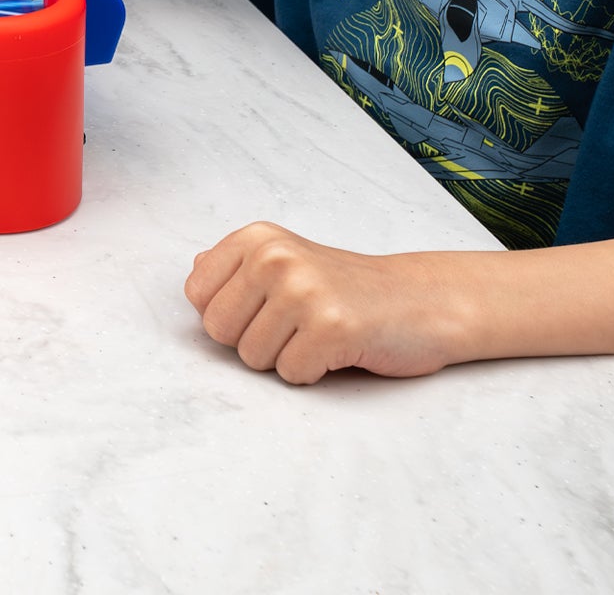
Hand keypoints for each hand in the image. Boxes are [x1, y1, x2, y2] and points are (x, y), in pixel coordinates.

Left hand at [184, 223, 466, 383]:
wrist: (419, 300)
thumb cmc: (347, 288)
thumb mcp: (288, 261)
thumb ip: (238, 267)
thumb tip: (194, 274)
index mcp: (257, 238)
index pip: (198, 295)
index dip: (228, 316)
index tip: (265, 311)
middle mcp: (274, 256)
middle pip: (219, 331)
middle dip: (254, 342)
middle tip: (295, 328)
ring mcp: (303, 290)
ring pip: (252, 359)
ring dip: (287, 359)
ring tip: (319, 335)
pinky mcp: (331, 327)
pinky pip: (292, 375)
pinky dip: (314, 374)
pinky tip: (338, 350)